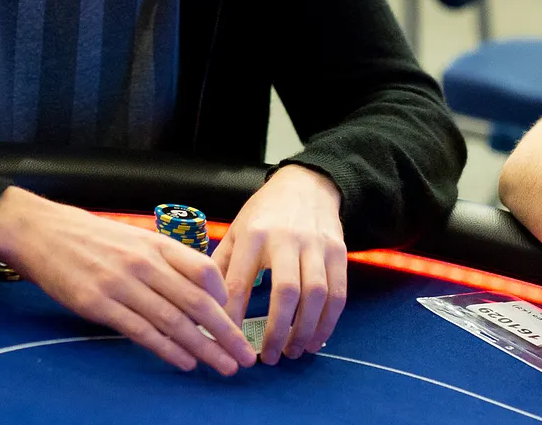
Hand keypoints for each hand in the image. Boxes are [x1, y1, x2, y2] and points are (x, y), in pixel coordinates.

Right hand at [0, 187, 255, 374]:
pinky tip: (186, 362)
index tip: (235, 319)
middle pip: (197, 302)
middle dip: (226, 333)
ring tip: (224, 366)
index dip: (224, 297)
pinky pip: (142, 332)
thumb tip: (195, 287)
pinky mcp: (99, 305)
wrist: (41, 232)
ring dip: (204, 348)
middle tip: (244, 355)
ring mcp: (122, 284)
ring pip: (174, 322)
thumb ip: (162, 259)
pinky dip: (168, 350)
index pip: (204, 269)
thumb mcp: (132, 237)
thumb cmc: (88, 236)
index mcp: (155, 243)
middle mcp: (144, 263)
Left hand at [211, 163, 346, 364]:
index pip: (240, 280)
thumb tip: (203, 303)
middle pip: (286, 291)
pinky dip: (328, 321)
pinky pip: (338, 293)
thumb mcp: (237, 229)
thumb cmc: (265, 213)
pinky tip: (315, 338)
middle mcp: (286, 239)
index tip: (228, 341)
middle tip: (269, 357)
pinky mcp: (338, 251)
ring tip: (292, 352)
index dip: (233, 315)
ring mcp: (316, 245)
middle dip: (278, 330)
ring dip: (305, 330)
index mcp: (254, 234)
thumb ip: (221, 264)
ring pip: (316, 295)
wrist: (306, 184)